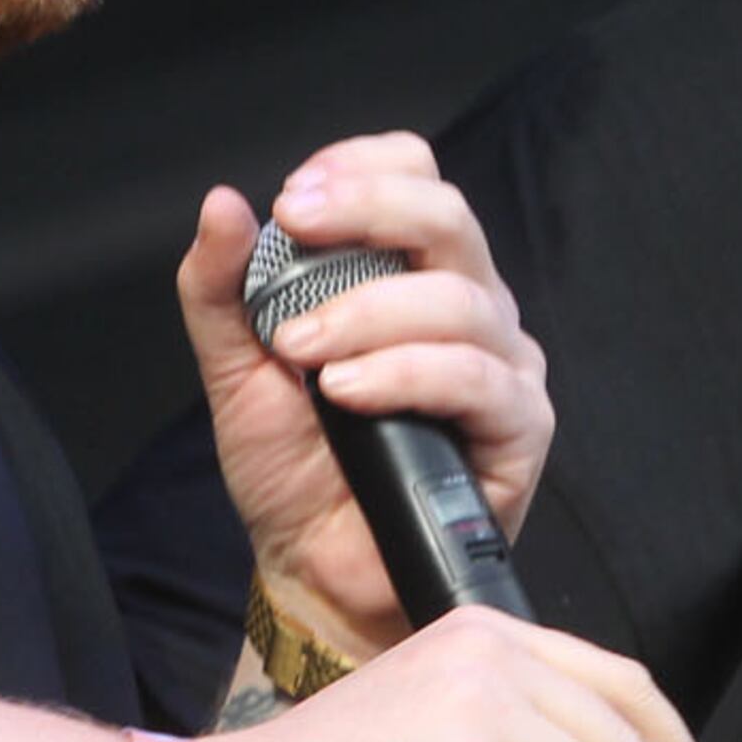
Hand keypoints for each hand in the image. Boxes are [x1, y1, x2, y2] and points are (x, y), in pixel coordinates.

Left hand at [175, 136, 550, 652]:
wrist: (314, 571)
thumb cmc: (292, 470)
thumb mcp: (235, 370)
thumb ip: (222, 289)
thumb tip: (222, 204)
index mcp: (411, 276)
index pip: (416, 177)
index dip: (361, 170)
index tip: (293, 199)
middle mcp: (469, 307)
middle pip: (449, 216)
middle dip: (368, 211)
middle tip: (296, 227)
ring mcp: (502, 364)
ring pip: (459, 300)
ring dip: (368, 315)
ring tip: (303, 352)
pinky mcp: (519, 427)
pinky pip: (477, 378)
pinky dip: (405, 374)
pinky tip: (349, 392)